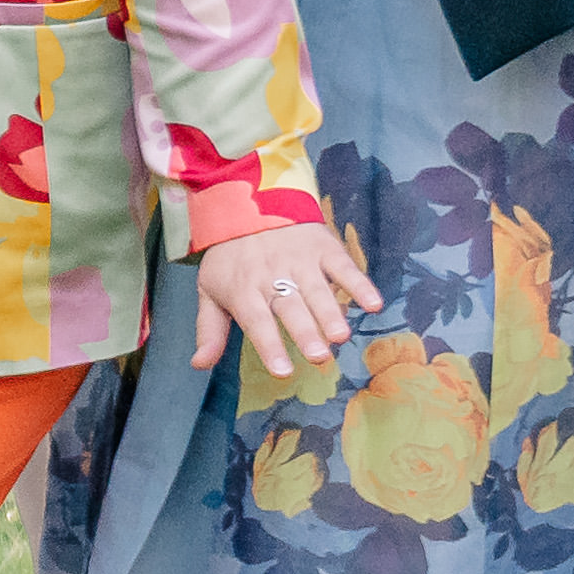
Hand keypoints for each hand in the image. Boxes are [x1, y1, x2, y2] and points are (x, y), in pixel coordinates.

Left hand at [184, 216, 373, 386]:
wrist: (247, 201)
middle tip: (318, 356)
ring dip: (330, 312)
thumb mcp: (210, 290)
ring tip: (341, 336)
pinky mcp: (322, 248)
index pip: (257, 322)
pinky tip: (373, 303)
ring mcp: (300, 261)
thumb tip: (200, 364)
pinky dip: (360, 284)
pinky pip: (343, 267)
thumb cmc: (230, 258)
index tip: (282, 372)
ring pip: (317, 290)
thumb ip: (209, 329)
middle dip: (305, 332)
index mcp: (244, 290)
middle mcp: (272, 276)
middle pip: (290, 307)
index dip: (269, 346)